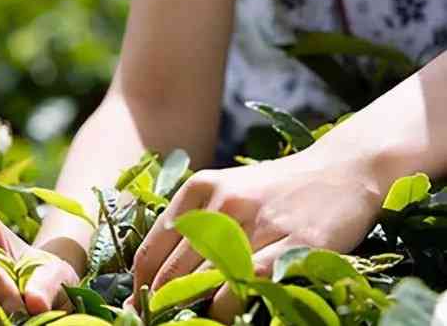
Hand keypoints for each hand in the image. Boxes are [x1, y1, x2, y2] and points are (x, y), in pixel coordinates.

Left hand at [132, 150, 382, 321]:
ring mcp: (260, 223)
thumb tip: (156, 276)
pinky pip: (246, 287)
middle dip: (162, 306)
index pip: (150, 251)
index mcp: (199, 189)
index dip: (141, 288)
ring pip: (205, 284)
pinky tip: (229, 313)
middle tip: (161, 321)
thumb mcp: (226, 192)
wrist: (343, 171)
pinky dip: (230, 309)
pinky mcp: (296, 243)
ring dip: (193, 311)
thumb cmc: (276, 191)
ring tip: (193, 319)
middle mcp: (223, 203)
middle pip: (172, 273)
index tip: (139, 309)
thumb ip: (192, 226)